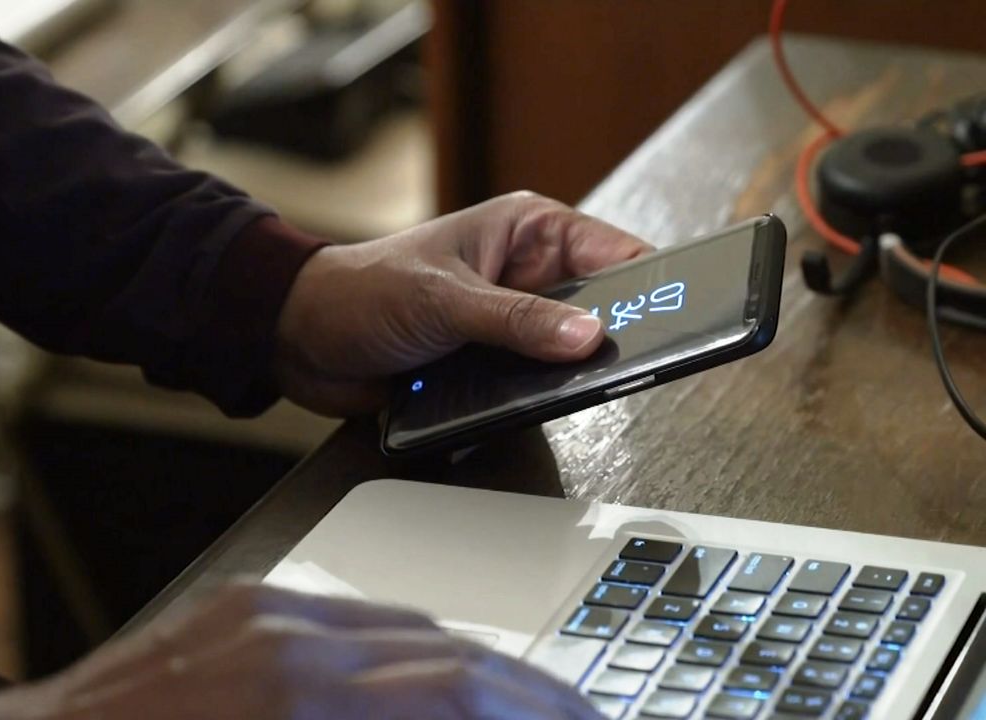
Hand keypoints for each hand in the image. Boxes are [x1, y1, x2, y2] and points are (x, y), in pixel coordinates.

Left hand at [0, 582, 598, 719]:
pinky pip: (358, 614)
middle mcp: (293, 646)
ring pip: (418, 630)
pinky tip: (443, 674)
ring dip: (485, 675)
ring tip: (531, 707)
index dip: (546, 719)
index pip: (467, 702)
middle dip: (536, 702)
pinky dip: (416, 648)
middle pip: (460, 664)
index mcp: (304, 709)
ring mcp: (265, 613)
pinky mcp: (240, 603)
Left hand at [274, 192, 652, 415]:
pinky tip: (537, 408)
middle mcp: (528, 276)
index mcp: (527, 232)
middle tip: (636, 367)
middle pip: (603, 311)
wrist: (302, 341)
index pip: (615, 253)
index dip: (653, 285)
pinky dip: (539, 399)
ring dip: (571, 376)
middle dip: (615, 340)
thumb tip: (587, 338)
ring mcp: (513, 324)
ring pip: (571, 355)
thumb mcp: (443, 300)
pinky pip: (536, 386)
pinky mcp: (494, 366)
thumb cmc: (361, 292)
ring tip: (580, 391)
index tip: (684, 316)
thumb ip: (516, 321)